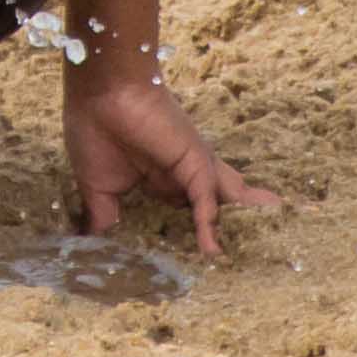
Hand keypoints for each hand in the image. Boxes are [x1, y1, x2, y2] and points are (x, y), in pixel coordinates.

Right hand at [65, 71, 268, 258]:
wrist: (100, 91)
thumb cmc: (95, 128)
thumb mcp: (98, 187)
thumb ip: (104, 218)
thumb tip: (97, 248)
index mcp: (161, 180)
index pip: (186, 213)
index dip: (194, 235)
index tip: (198, 264)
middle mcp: (183, 176)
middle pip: (215, 208)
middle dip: (233, 228)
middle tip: (252, 255)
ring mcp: (192, 170)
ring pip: (223, 205)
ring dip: (239, 228)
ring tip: (261, 255)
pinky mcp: (195, 163)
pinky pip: (206, 200)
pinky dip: (209, 226)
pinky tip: (211, 252)